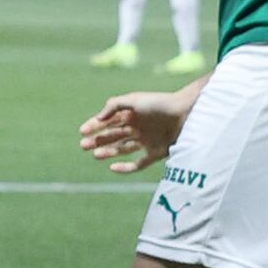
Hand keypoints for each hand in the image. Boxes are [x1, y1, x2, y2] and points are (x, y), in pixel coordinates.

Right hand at [81, 81, 198, 169]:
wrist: (185, 114)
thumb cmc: (159, 104)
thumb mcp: (133, 100)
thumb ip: (113, 105)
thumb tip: (98, 118)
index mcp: (132, 114)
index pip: (109, 121)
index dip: (94, 125)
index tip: (82, 131)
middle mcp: (138, 128)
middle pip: (113, 136)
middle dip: (98, 140)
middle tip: (83, 145)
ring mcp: (147, 141)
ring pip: (122, 149)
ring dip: (108, 151)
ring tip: (95, 154)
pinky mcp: (156, 153)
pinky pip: (138, 164)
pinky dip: (125, 167)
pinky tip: (112, 167)